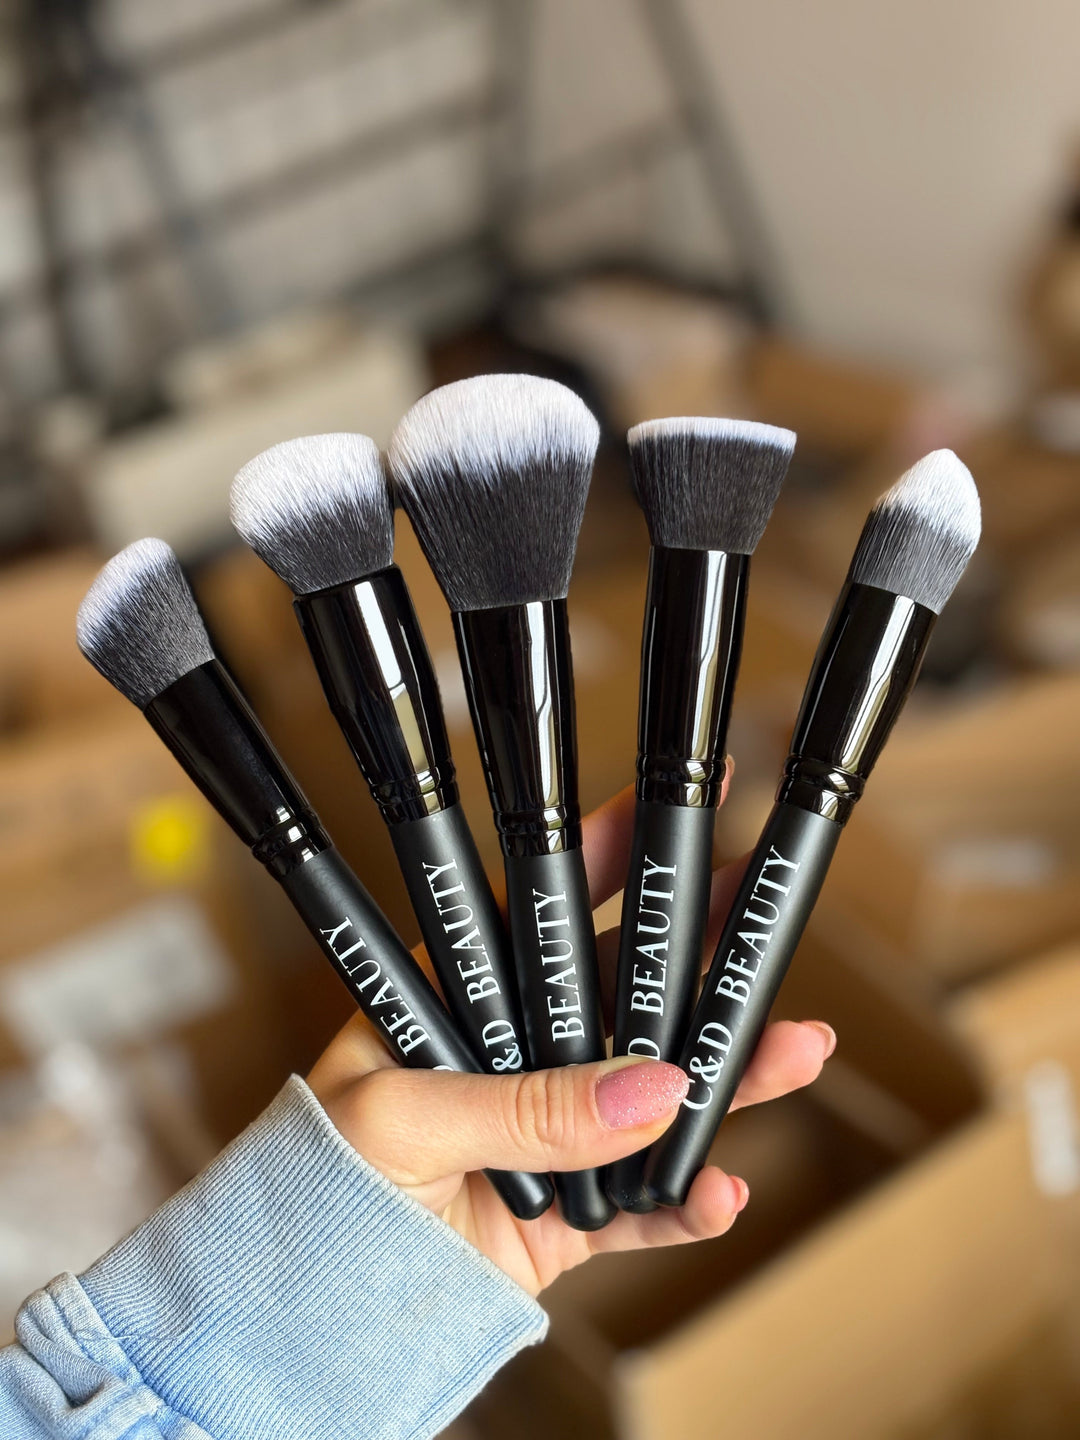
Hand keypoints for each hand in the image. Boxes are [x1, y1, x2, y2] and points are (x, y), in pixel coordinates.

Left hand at [308, 783, 834, 1296]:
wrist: (304, 1323)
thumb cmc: (316, 1191)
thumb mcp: (403, 1123)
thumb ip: (525, 1109)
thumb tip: (652, 1089)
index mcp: (463, 1000)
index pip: (547, 911)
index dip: (613, 856)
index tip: (683, 812)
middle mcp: (516, 1056)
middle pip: (626, 997)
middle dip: (702, 965)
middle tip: (769, 927)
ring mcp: (549, 1137)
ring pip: (655, 1096)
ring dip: (727, 1079)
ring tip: (797, 1054)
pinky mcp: (568, 1222)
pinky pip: (643, 1208)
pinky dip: (687, 1204)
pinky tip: (724, 1192)